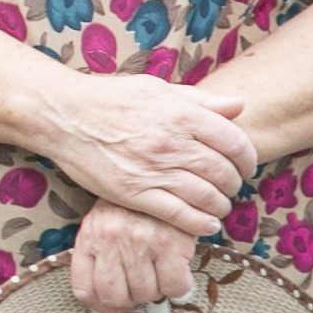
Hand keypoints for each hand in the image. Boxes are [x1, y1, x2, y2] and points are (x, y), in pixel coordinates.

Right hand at [33, 76, 259, 237]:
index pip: (234, 142)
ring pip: (206, 197)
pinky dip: (200, 223)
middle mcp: (172, 143)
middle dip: (234, 184)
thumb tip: (239, 105)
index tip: (245, 165)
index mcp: (182, 114)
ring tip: (219, 205)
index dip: (247, 158)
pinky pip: (179, 215)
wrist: (65, 115)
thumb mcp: (158, 89)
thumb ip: (201, 100)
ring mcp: (153, 170)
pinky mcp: (134, 194)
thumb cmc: (111, 98)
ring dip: (220, 205)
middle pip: (223, 173)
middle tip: (232, 187)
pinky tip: (206, 223)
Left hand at [65, 204, 198, 312]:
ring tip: (159, 269)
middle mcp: (111, 240)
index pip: (84, 290)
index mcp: (90, 236)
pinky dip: (178, 284)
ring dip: (156, 289)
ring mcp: (140, 242)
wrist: (167, 173)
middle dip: (130, 299)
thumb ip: (98, 252)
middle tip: (141, 284)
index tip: (116, 301)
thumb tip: (104, 298)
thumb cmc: (135, 204)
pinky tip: (177, 267)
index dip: (101, 304)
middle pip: (115, 297)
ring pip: (146, 294)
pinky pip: (174, 286)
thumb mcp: (104, 221)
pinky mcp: (170, 244)